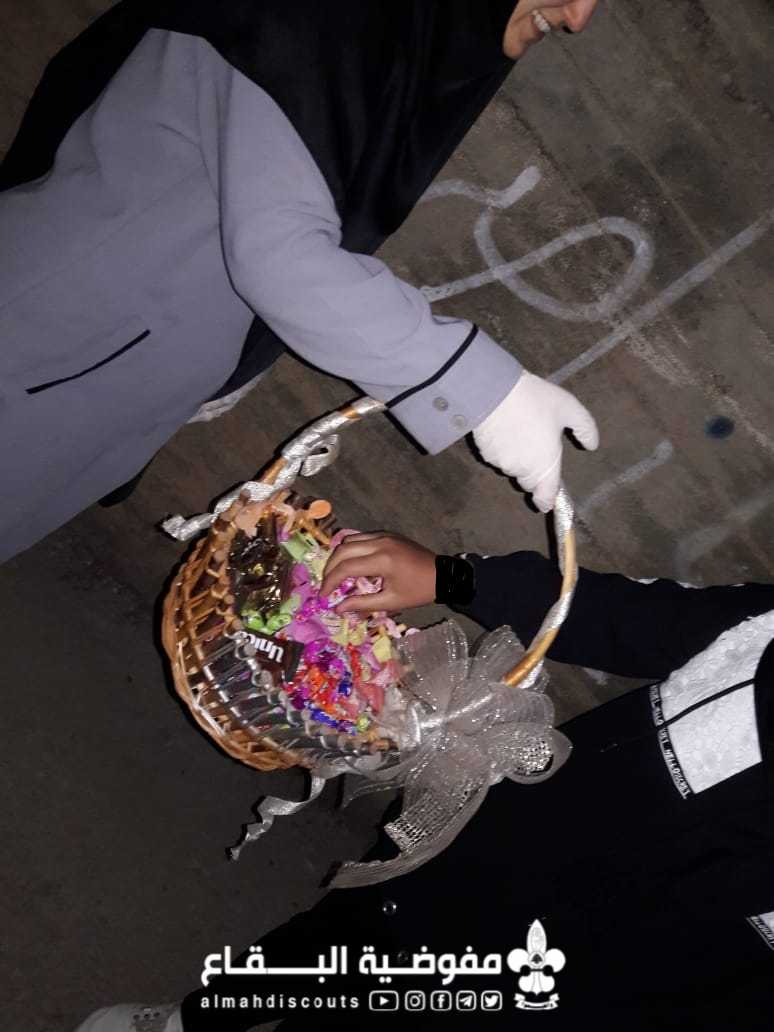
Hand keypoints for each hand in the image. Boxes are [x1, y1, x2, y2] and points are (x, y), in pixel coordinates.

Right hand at [320, 533, 435, 614]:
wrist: (443, 575)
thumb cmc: (418, 591)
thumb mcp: (391, 602)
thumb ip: (362, 604)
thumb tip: (338, 609)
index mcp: (382, 561)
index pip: (345, 568)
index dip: (330, 582)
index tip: (323, 596)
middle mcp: (380, 543)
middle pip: (342, 550)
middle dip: (329, 568)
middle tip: (326, 585)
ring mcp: (383, 535)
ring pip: (349, 540)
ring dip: (338, 556)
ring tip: (336, 575)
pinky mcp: (387, 534)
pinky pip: (361, 538)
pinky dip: (351, 550)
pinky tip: (351, 564)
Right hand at [473, 371, 598, 512]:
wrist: (496, 391)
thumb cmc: (536, 400)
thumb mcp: (569, 408)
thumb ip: (585, 429)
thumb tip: (591, 445)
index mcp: (545, 465)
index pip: (545, 496)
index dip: (546, 500)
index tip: (547, 500)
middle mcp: (522, 470)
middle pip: (529, 482)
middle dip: (534, 472)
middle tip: (537, 447)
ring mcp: (502, 463)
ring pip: (512, 469)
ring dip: (517, 460)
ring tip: (521, 433)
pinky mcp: (486, 454)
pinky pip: (497, 458)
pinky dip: (502, 450)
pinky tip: (506, 430)